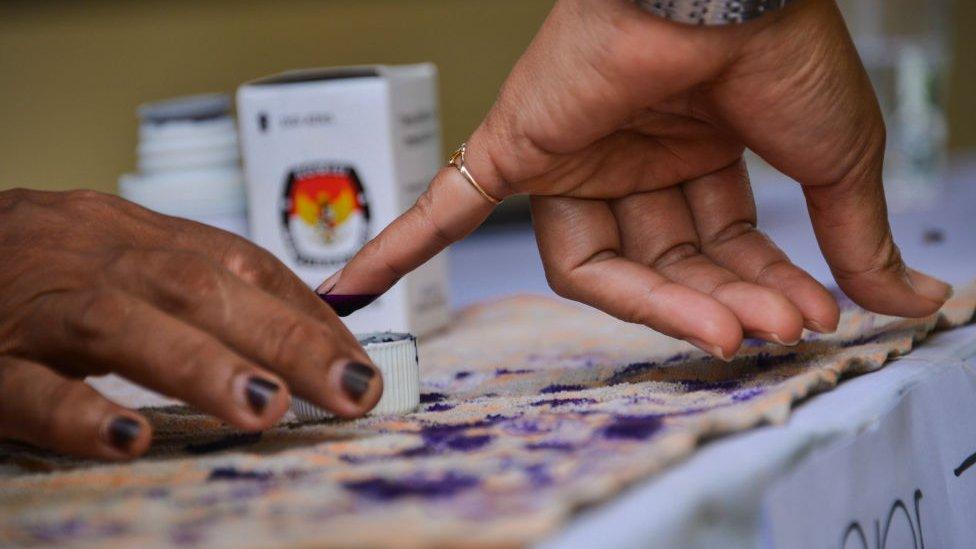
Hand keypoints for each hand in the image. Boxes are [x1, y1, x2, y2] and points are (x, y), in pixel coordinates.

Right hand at [0, 189, 381, 459]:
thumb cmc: (41, 264)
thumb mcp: (125, 259)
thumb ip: (199, 285)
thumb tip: (305, 325)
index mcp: (140, 235)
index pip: (242, 265)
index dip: (307, 314)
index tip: (360, 364)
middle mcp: (99, 258)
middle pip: (199, 290)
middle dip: (284, 339)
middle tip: (353, 391)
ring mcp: (38, 306)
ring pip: (123, 327)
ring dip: (200, 366)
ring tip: (267, 408)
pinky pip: (24, 386)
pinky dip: (77, 412)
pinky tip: (127, 440)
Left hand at [322, 0, 950, 358]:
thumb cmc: (784, 48)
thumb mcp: (836, 157)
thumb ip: (854, 235)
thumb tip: (915, 297)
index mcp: (697, 150)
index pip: (718, 247)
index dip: (759, 287)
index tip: (811, 315)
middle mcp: (629, 157)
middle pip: (664, 261)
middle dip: (724, 301)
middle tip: (780, 329)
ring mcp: (568, 155)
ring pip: (597, 261)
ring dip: (665, 303)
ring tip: (732, 334)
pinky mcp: (513, 148)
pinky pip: (445, 207)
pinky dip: (400, 249)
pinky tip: (356, 298)